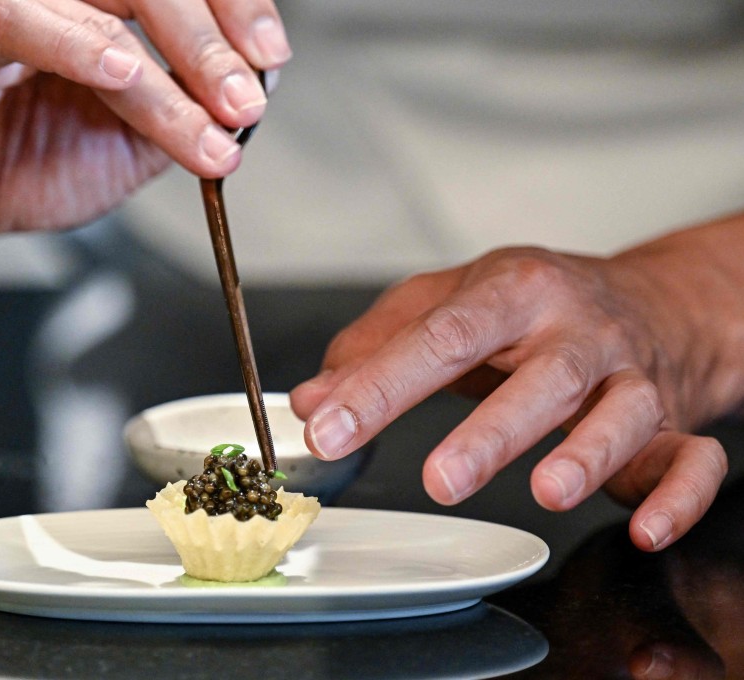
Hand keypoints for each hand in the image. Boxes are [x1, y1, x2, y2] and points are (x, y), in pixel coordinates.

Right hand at [0, 0, 289, 243]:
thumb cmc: (27, 158)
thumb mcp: (131, 146)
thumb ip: (185, 115)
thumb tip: (253, 95)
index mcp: (103, 5)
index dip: (236, 8)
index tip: (271, 60)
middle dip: (212, 46)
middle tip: (246, 101)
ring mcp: (7, 6)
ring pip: (104, 12)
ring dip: (167, 71)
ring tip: (209, 127)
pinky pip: (19, 24)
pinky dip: (78, 47)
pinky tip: (121, 75)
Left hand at [290, 244, 729, 550]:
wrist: (648, 299)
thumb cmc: (532, 305)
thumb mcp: (447, 302)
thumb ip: (376, 346)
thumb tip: (313, 399)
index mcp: (513, 291)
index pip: (443, 335)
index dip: (384, 384)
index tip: (330, 427)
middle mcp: (577, 331)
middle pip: (542, 376)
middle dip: (491, 430)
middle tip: (441, 479)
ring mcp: (631, 377)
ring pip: (622, 414)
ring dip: (589, 454)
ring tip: (549, 490)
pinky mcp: (671, 422)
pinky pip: (692, 459)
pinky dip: (678, 495)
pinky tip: (643, 527)